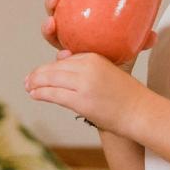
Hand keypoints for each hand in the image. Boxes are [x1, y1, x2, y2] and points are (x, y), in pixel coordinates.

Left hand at [25, 51, 154, 135]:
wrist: (140, 112)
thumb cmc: (125, 96)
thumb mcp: (107, 73)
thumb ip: (85, 66)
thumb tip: (60, 57)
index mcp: (95, 57)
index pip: (65, 59)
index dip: (50, 67)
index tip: (42, 72)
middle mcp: (88, 67)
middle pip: (55, 68)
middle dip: (39, 74)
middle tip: (28, 80)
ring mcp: (84, 84)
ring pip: (51, 79)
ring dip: (36, 83)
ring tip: (29, 86)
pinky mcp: (81, 101)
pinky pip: (54, 94)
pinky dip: (41, 93)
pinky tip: (34, 94)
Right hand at [42, 0, 157, 69]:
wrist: (120, 89)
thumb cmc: (121, 62)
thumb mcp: (131, 47)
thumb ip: (140, 40)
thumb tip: (152, 35)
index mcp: (85, 25)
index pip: (73, 4)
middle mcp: (73, 35)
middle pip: (57, 16)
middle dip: (51, 5)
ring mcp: (68, 50)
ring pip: (54, 36)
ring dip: (48, 28)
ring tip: (51, 22)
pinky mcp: (68, 68)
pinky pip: (60, 61)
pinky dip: (61, 57)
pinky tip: (64, 54)